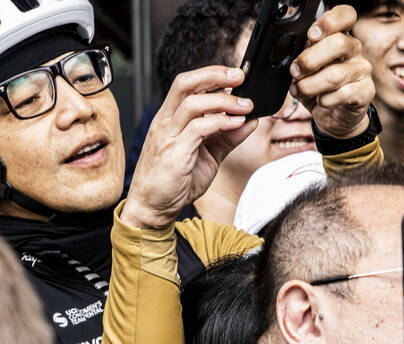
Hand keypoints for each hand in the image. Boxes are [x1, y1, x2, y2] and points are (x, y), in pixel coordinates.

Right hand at [121, 66, 257, 228]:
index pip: (188, 85)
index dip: (212, 75)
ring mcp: (168, 136)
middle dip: (214, 75)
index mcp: (171, 119)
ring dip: (224, 100)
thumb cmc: (175, 182)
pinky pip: (198, 128)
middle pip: (185, 84)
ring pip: (193, 103)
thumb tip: (250, 122)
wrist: (153, 208)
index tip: (236, 77)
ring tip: (245, 105)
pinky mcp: (174, 152)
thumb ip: (228, 138)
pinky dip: (220, 122)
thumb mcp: (209, 156)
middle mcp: (166, 122)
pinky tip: (237, 123)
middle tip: (240, 77)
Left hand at [289, 5, 374, 138]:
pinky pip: (343, 94)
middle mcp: (354, 49)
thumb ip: (303, 56)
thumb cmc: (320, 87)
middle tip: (296, 71)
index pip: (345, 15)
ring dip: (311, 84)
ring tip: (299, 90)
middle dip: (311, 59)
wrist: (336, 116)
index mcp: (340, 36)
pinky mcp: (366, 91)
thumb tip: (292, 58)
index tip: (311, 35)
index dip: (329, 22)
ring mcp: (362, 70)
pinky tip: (321, 102)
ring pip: (336, 74)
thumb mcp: (307, 68)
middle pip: (339, 43)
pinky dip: (325, 100)